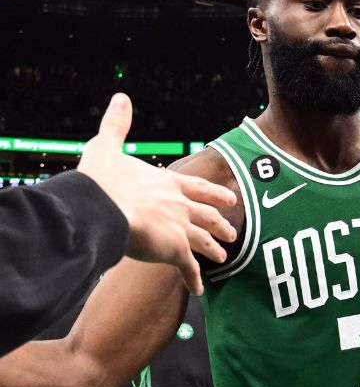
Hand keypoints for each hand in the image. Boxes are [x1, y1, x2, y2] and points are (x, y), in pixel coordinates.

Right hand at [77, 93, 236, 294]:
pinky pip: (189, 268)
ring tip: (223, 257)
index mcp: (167, 183)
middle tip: (233, 231)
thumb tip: (121, 97)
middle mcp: (180, 204)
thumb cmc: (101, 179)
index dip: (215, 193)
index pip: (198, 187)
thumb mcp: (108, 145)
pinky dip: (194, 278)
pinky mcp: (174, 249)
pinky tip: (199, 288)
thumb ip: (117, 124)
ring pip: (205, 241)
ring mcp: (180, 227)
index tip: (231, 198)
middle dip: (221, 223)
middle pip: (208, 215)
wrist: (98, 206)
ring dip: (214, 249)